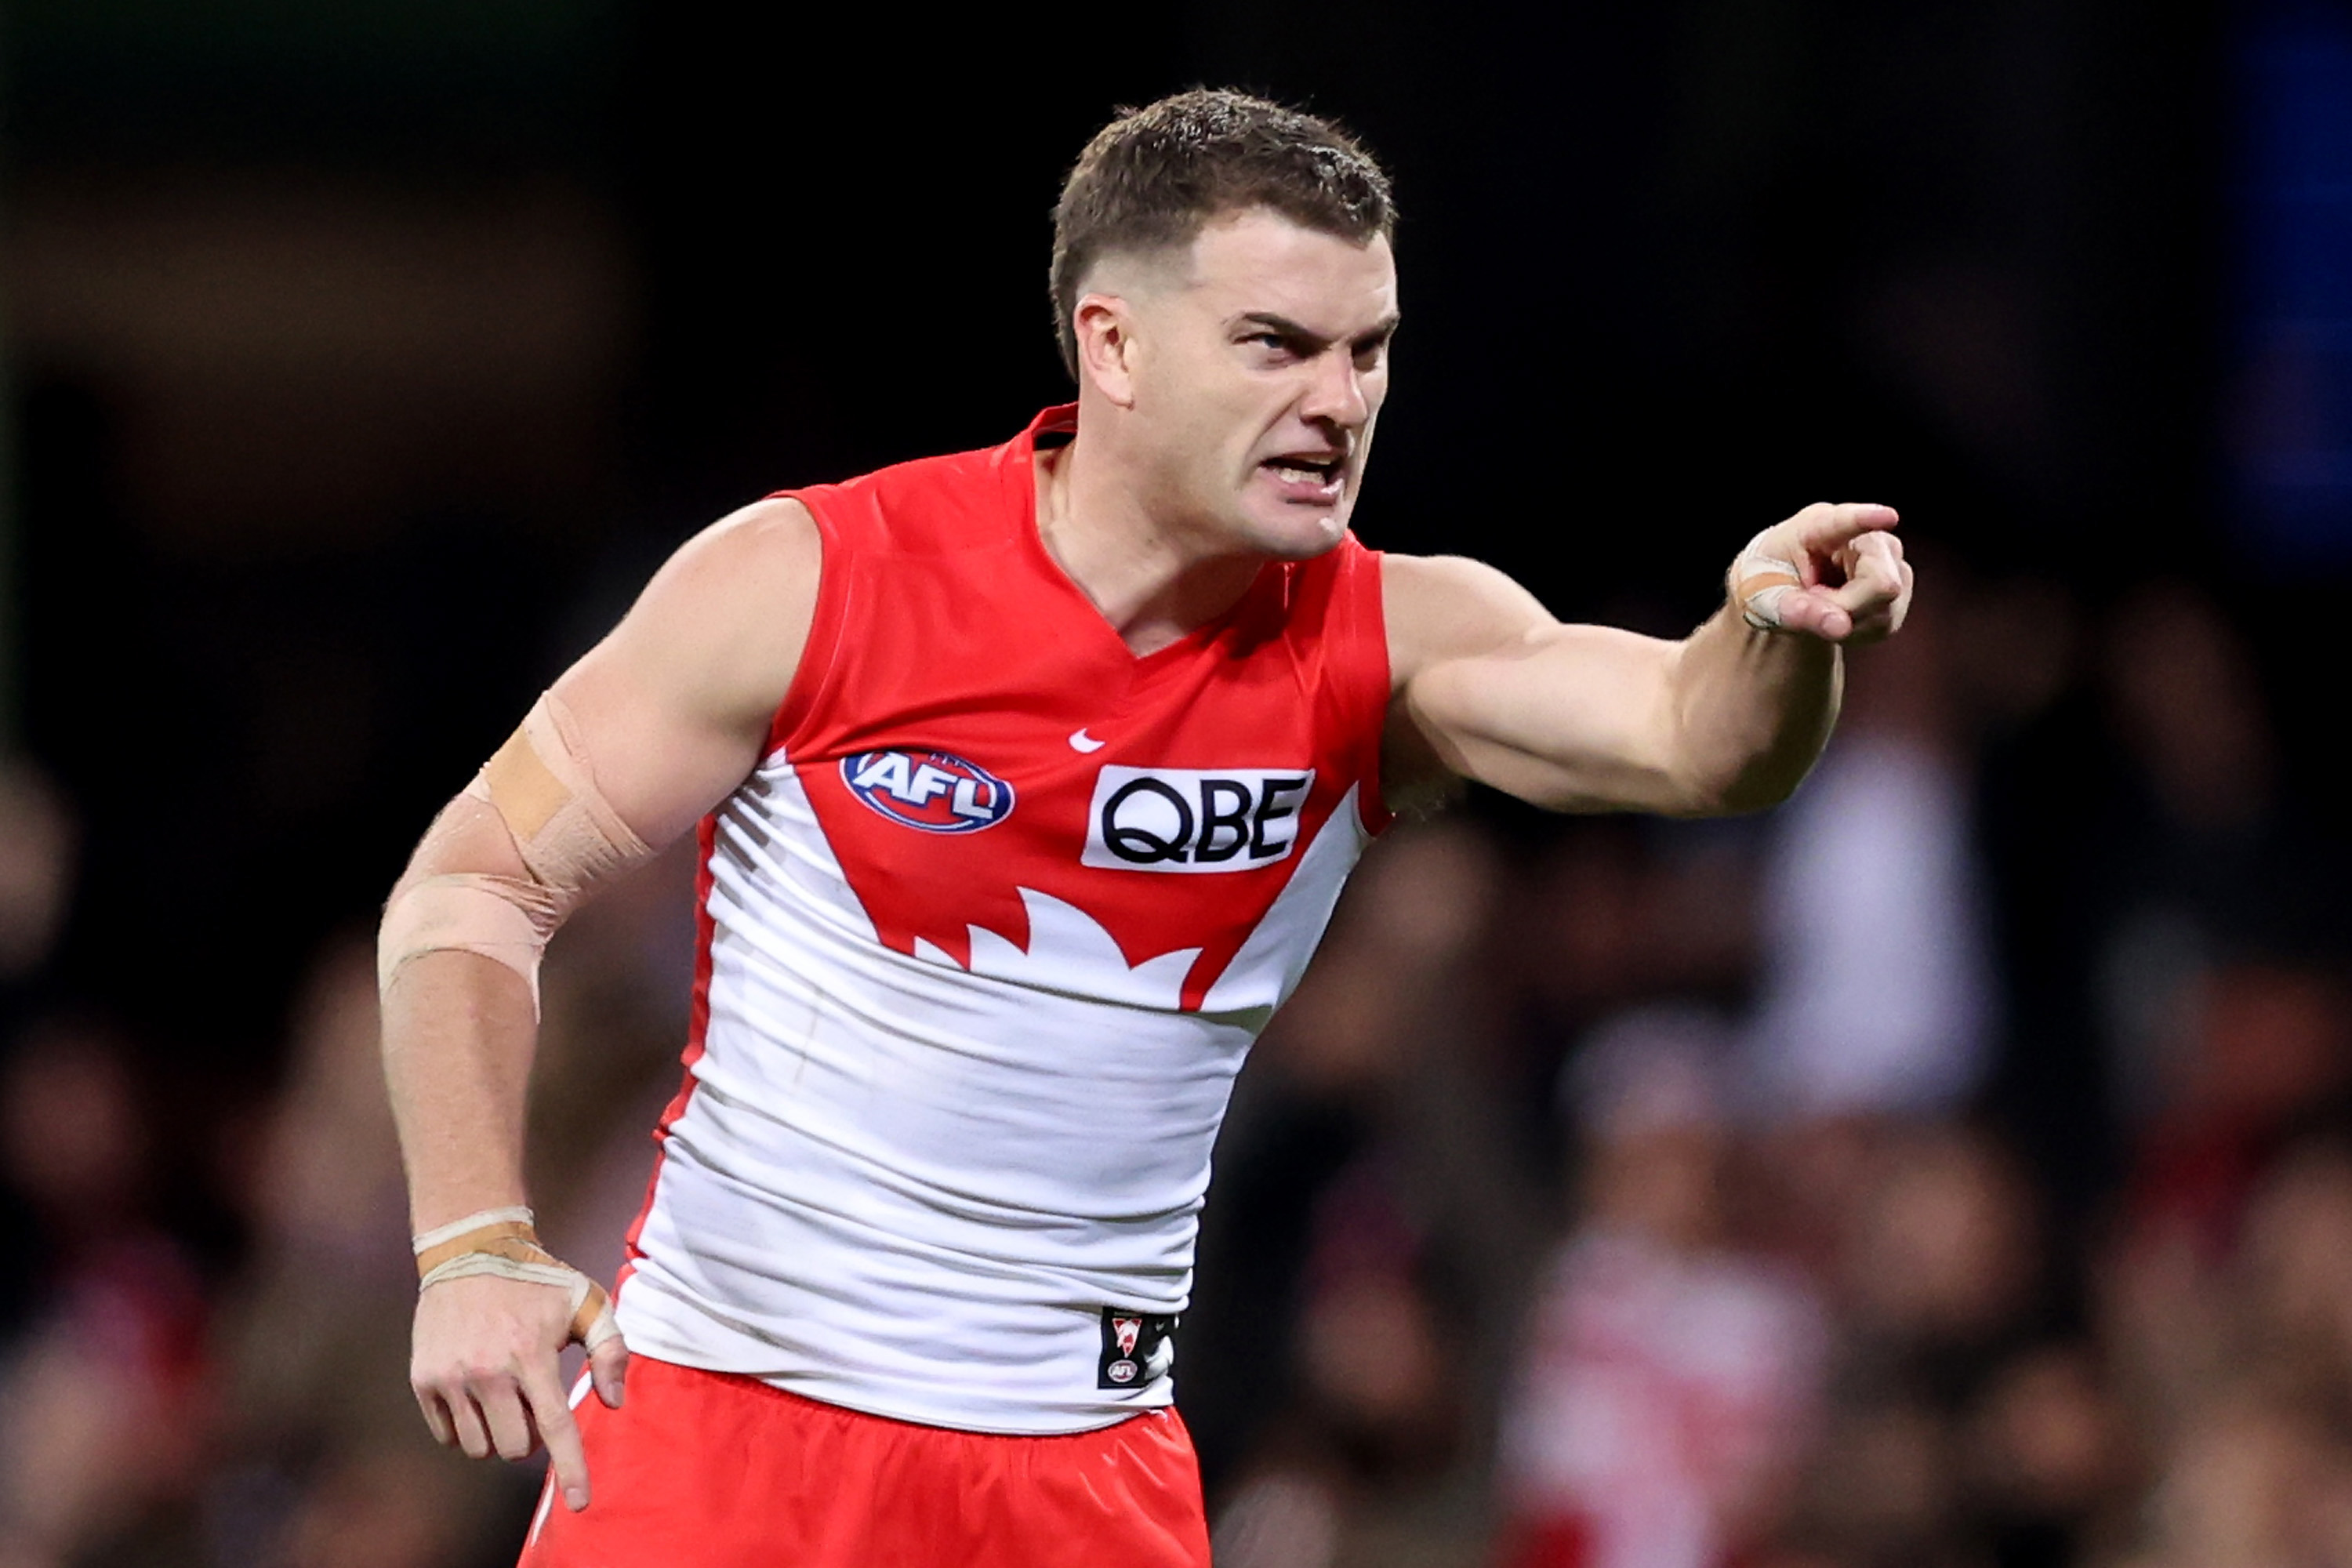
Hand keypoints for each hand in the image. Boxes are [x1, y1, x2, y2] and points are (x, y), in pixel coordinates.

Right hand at [409, 1272, 628, 1512]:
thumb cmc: (537, 1280)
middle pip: (516, 1448)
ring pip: (480, 1448)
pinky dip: (466, 1428)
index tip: (581, 1504)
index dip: (570, 1470)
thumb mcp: (586, 1301)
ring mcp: (451, 1377)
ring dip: (498, 1435)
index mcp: (532, 1354)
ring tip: (506, 1398)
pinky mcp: (423, 1380)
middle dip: (531, 1440)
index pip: (556, 1426)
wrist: (470, 1251)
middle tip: (534, 1406)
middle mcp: (488, 1371)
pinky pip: (447, 1436)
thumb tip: (613, 1401)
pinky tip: (477, 1395)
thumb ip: (610, 1349)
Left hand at [1730, 502, 1911, 644]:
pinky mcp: (1901, 584)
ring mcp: (1890, 558)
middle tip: (1813, 605)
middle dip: (1847, 608)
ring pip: (1886, 605)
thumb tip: (1841, 627)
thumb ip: (1799, 611)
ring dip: (1849, 620)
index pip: (1845, 521)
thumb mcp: (1767, 598)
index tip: (1888, 517)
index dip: (1867, 518)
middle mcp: (1865, 535)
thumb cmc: (1772, 582)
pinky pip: (1887, 620)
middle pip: (1880, 582)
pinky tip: (1840, 614)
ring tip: (1823, 606)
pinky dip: (1858, 628)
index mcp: (1818, 524)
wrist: (1786, 585)